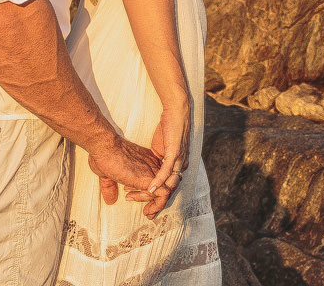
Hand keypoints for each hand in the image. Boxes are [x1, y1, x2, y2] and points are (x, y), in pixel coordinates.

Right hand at [86, 135, 161, 206]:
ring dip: (157, 205)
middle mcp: (153, 166)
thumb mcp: (108, 174)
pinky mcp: (150, 179)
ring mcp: (153, 172)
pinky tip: (146, 210)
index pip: (157, 179)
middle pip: (164, 185)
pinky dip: (157, 205)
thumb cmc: (105, 156)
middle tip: (147, 211)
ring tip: (146, 212)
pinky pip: (163, 194)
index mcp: (146, 162)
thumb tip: (110, 199)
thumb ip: (111, 186)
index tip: (137, 199)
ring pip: (166, 191)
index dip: (150, 192)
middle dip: (157, 201)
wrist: (105, 147)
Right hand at [125, 100, 190, 217]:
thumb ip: (153, 162)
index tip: (145, 208)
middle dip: (157, 204)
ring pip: (169, 184)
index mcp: (176, 166)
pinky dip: (159, 181)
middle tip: (146, 214)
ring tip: (143, 204)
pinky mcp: (176, 152)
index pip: (167, 188)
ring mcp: (179, 159)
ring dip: (155, 196)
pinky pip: (167, 170)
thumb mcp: (158, 149)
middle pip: (169, 191)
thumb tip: (144, 172)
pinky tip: (150, 188)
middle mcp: (181, 165)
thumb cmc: (168, 127)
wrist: (177, 110)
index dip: (156, 200)